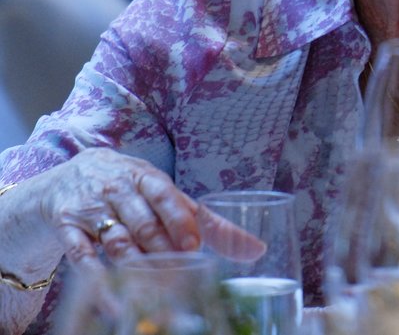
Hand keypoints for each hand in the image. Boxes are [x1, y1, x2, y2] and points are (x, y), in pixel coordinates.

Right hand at [26, 149, 261, 271]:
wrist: (67, 177)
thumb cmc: (130, 188)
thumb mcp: (163, 195)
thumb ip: (204, 220)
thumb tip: (254, 249)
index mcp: (146, 176)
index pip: (164, 195)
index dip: (179, 219)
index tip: (194, 245)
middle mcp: (117, 189)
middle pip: (143, 223)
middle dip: (162, 250)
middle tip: (181, 276)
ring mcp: (90, 209)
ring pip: (117, 241)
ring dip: (137, 266)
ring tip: (156, 291)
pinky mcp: (68, 229)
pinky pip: (82, 256)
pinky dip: (98, 279)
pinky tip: (114, 300)